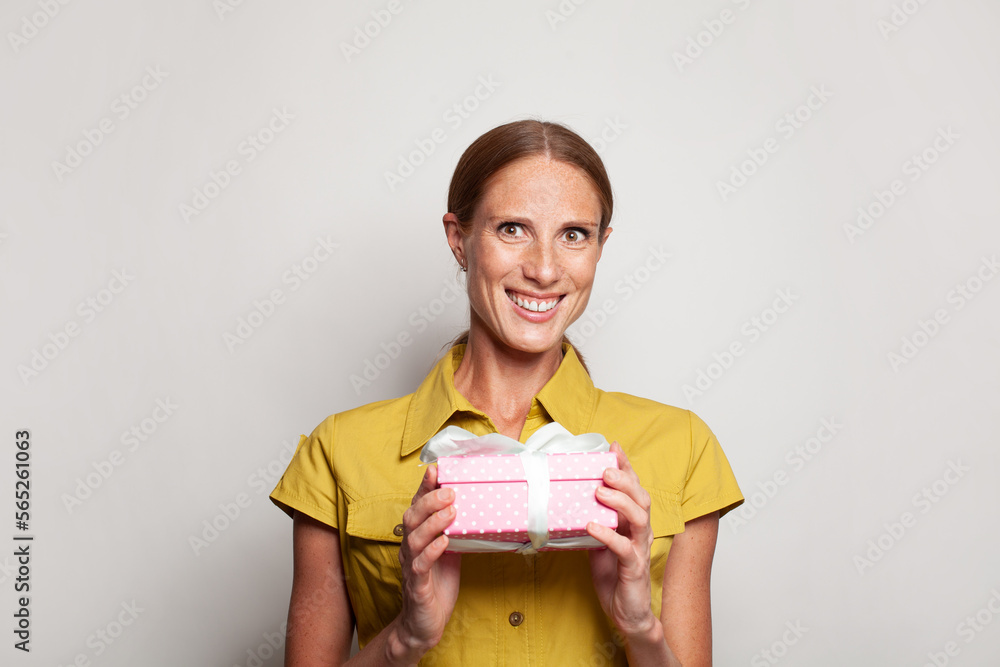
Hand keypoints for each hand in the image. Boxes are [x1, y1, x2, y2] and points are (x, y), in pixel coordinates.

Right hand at [396, 464, 462, 653]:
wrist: (424, 623)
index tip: (435, 469)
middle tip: (449, 491)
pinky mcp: (417, 585)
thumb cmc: (437, 584)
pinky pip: (420, 565)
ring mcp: (411, 566)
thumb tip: (474, 507)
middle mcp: (409, 548)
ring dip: (433, 522)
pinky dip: (432, 551)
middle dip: (430, 501)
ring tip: (451, 511)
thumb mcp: (449, 551)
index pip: (417, 506)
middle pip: (412, 517)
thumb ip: (455, 530)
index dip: (424, 488)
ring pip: (414, 538)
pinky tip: (444, 543)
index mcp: (417, 537)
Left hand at [586, 440, 658, 638]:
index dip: (626, 467)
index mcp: (633, 523)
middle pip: (641, 498)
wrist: (628, 613)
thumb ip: (593, 521)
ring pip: (639, 518)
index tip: (613, 447)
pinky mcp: (634, 568)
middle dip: (625, 480)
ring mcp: (640, 550)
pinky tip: (593, 526)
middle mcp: (641, 532)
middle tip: (605, 469)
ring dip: (620, 501)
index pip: (634, 489)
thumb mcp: (599, 543)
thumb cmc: (614, 577)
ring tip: (600, 491)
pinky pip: (624, 548)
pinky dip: (608, 535)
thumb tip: (570, 501)